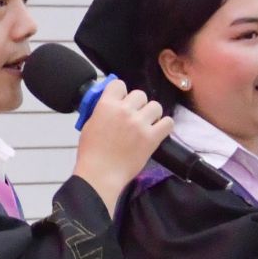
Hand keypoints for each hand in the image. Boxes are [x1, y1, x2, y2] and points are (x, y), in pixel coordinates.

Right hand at [72, 79, 174, 213]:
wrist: (100, 174)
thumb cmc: (91, 153)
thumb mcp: (90, 124)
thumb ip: (102, 110)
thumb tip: (111, 104)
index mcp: (106, 105)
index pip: (119, 84)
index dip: (121, 93)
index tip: (122, 101)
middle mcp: (124, 111)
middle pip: (140, 94)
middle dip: (137, 105)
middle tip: (133, 116)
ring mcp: (140, 124)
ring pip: (155, 106)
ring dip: (151, 114)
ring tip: (146, 124)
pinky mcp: (152, 138)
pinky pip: (168, 122)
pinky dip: (164, 126)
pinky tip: (156, 131)